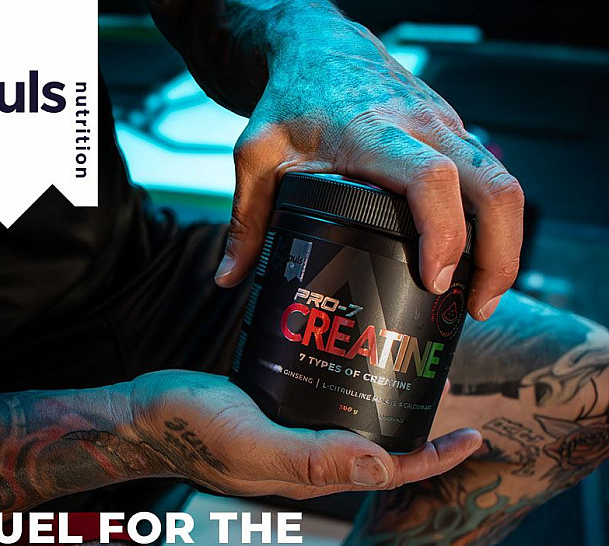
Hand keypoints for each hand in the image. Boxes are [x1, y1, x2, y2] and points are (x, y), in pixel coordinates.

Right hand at [132, 371, 480, 498]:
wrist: (143, 414)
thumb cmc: (189, 428)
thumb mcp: (252, 443)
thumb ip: (312, 459)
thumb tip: (384, 471)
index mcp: (308, 474)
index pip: (387, 474)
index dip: (434, 460)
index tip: (472, 437)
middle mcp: (306, 459)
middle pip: (378, 452)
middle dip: (419, 433)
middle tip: (445, 390)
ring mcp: (290, 437)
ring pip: (354, 430)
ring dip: (387, 409)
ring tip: (411, 370)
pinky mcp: (274, 413)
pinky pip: (325, 410)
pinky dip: (351, 391)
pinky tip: (353, 361)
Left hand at [214, 22, 523, 320]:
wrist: (322, 47)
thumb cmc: (291, 98)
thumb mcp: (257, 154)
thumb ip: (245, 218)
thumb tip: (231, 278)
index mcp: (373, 132)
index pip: (429, 178)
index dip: (443, 232)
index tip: (435, 280)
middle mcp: (422, 126)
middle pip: (493, 185)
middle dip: (501, 252)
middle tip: (478, 306)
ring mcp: (445, 126)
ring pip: (502, 183)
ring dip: (505, 243)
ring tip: (480, 296)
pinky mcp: (451, 132)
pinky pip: (488, 178)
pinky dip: (491, 222)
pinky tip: (470, 259)